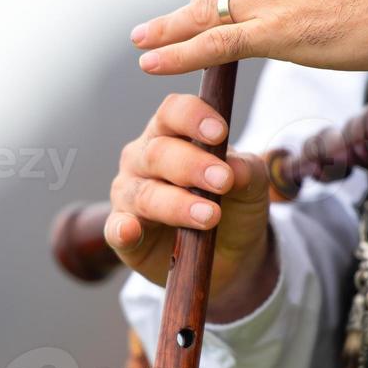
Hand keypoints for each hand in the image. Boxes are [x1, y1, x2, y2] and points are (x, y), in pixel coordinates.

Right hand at [105, 95, 277, 320]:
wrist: (231, 255)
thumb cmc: (233, 206)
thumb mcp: (251, 186)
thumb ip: (246, 171)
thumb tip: (235, 169)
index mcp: (172, 135)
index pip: (173, 112)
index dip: (193, 117)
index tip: (219, 132)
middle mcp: (144, 159)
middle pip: (159, 152)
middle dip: (192, 165)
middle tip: (222, 180)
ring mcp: (130, 195)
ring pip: (145, 193)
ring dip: (177, 204)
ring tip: (209, 216)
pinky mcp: (123, 233)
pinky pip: (116, 229)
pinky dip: (122, 230)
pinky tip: (130, 230)